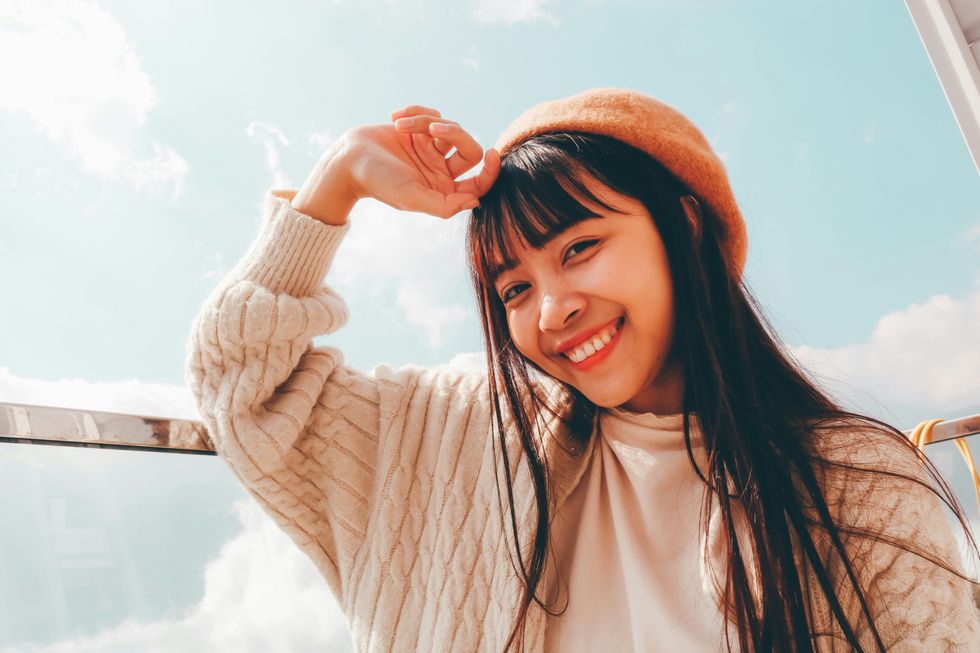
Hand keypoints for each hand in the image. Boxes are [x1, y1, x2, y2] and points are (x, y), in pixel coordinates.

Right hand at [342, 105, 500, 218]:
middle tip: (433, 128)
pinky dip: (416, 112)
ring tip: (399, 125)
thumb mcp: (412, 197)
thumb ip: (443, 205)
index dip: (491, 171)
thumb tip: (475, 202)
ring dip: (425, 122)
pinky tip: (396, 118)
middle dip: (455, 134)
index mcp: (443, 190)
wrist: (348, 158)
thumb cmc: (379, 182)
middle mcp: (441, 170)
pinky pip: (433, 114)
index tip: (492, 153)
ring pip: (450, 128)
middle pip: (469, 149)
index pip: (478, 183)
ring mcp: (431, 149)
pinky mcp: (420, 129)